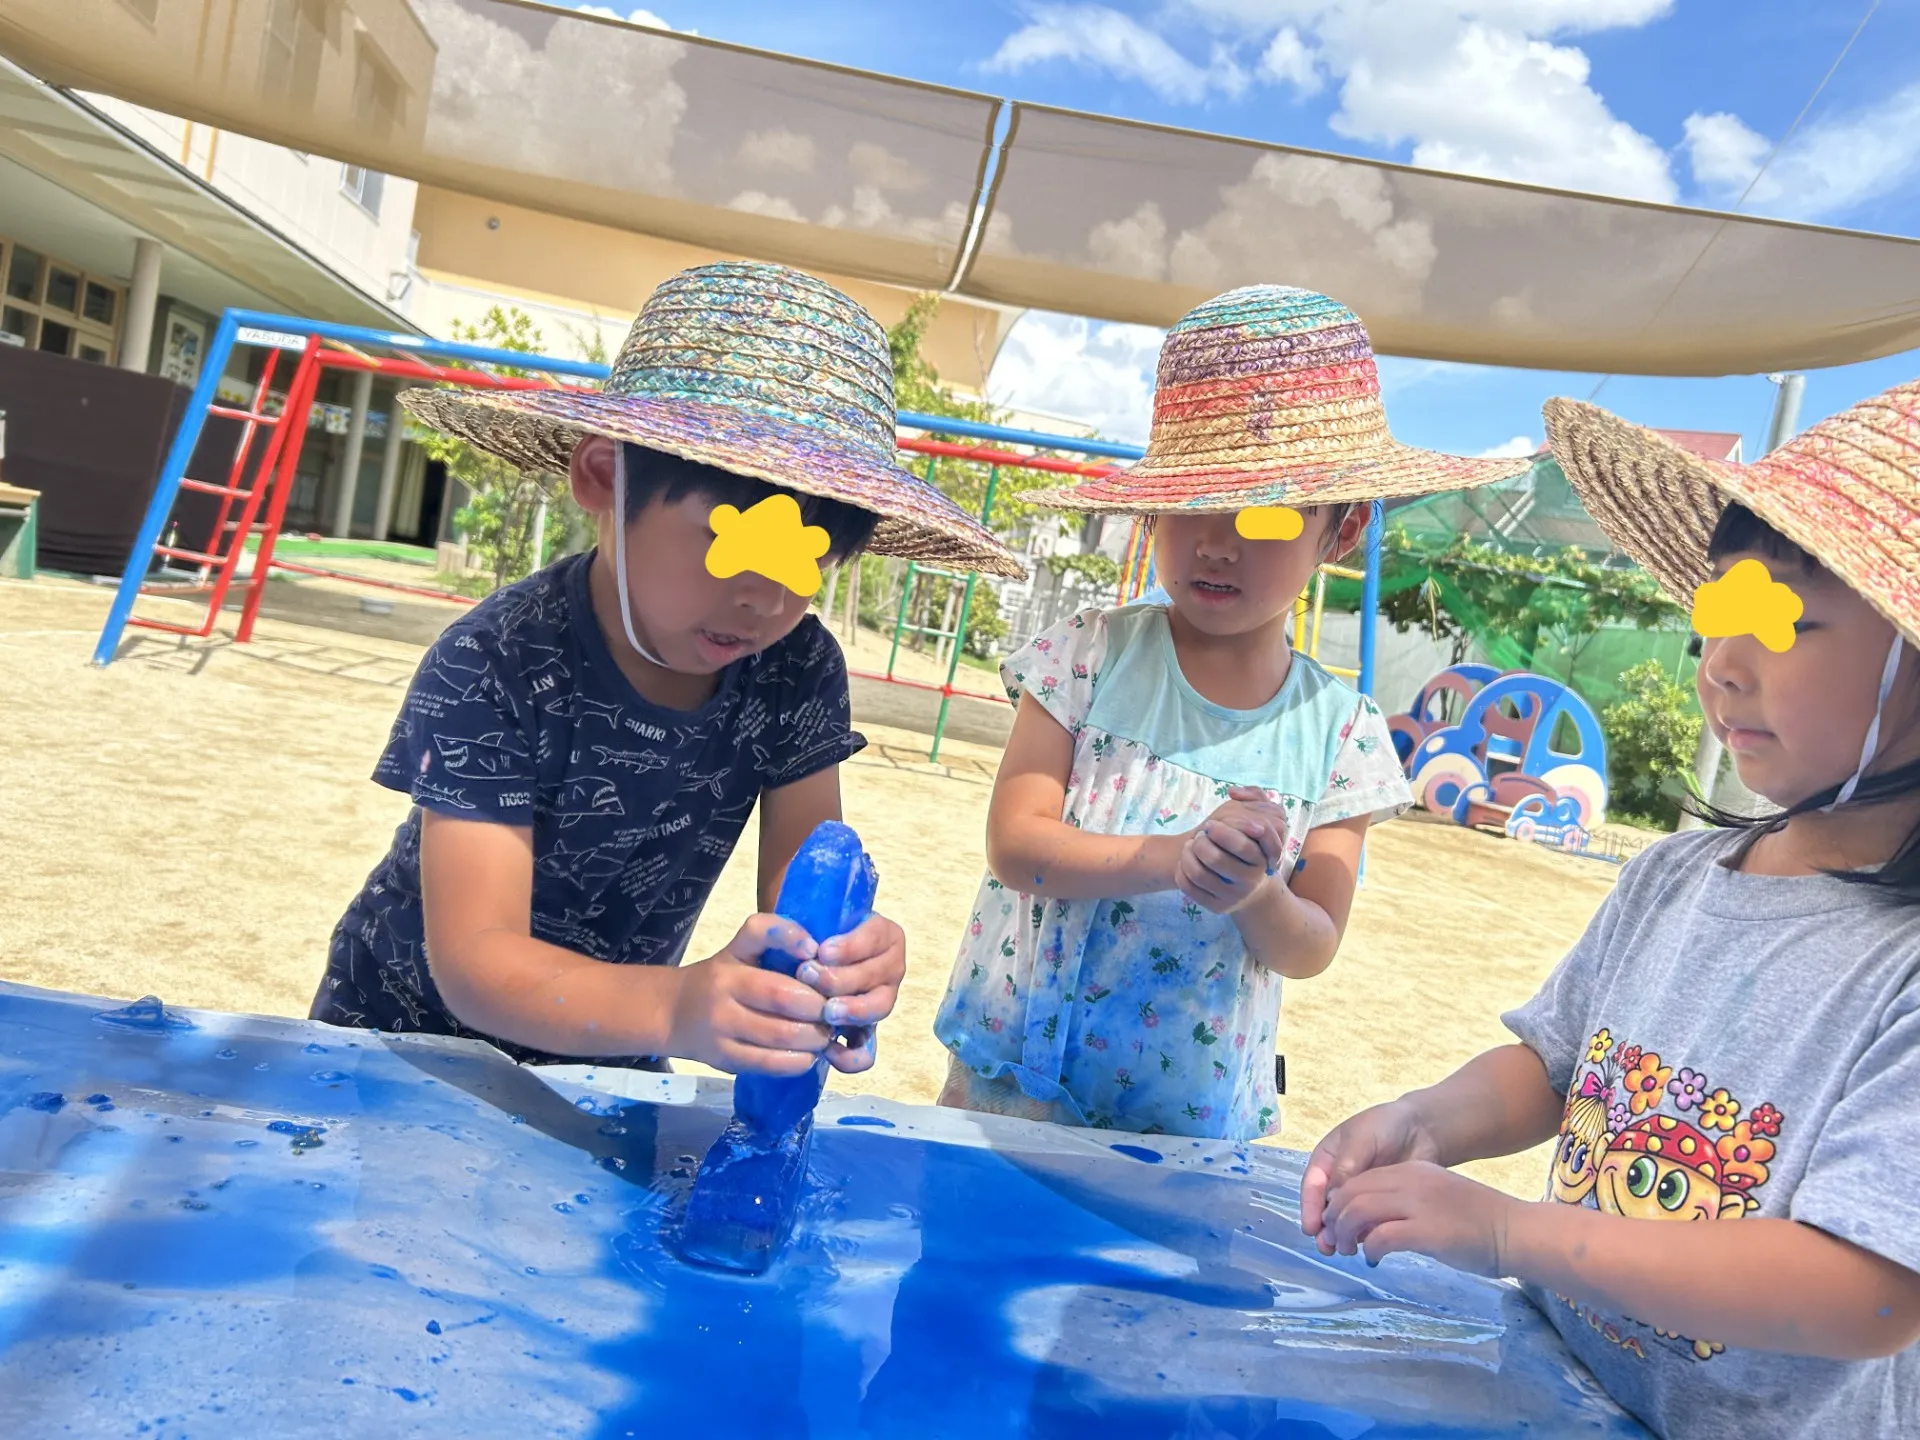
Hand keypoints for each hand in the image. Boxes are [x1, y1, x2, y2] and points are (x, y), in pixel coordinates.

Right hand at [666, 915, 832, 1075]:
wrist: (675, 1013)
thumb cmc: (723, 976)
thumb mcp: (741, 948)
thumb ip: (774, 938)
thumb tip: (817, 949)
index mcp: (731, 964)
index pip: (765, 943)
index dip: (802, 957)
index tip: (821, 962)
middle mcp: (723, 994)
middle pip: (784, 999)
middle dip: (819, 1006)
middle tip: (836, 1009)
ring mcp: (722, 1031)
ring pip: (780, 1036)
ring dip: (815, 1037)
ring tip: (826, 1033)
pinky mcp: (725, 1060)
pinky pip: (770, 1065)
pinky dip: (798, 1061)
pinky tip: (809, 1054)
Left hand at [795, 911, 905, 1074]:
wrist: (805, 955)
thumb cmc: (812, 933)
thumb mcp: (817, 921)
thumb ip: (815, 926)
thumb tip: (808, 949)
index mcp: (884, 935)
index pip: (874, 938)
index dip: (850, 947)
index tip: (823, 951)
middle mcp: (889, 967)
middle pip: (874, 975)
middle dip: (841, 978)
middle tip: (808, 975)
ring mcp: (880, 1001)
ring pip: (878, 1008)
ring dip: (853, 1010)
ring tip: (827, 1012)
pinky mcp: (866, 1032)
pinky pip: (867, 1051)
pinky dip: (851, 1055)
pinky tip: (829, 1049)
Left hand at [1175, 789, 1285, 913]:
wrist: (1252, 887)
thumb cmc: (1253, 846)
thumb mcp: (1264, 819)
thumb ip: (1255, 796)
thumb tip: (1233, 792)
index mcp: (1262, 860)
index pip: (1240, 844)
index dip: (1219, 831)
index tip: (1209, 825)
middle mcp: (1250, 881)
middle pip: (1215, 859)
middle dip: (1200, 842)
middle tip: (1198, 836)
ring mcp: (1233, 897)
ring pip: (1199, 874)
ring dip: (1187, 855)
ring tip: (1189, 847)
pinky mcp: (1218, 908)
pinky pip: (1190, 889)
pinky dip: (1181, 872)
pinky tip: (1185, 863)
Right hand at [1300, 1097, 1441, 1243]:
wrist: (1423, 1129)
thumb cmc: (1385, 1126)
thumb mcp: (1361, 1139)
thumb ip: (1346, 1168)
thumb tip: (1333, 1200)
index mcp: (1327, 1160)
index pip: (1312, 1186)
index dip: (1309, 1207)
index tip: (1311, 1228)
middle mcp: (1339, 1180)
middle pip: (1326, 1207)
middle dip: (1325, 1228)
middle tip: (1328, 1247)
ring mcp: (1360, 1195)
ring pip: (1346, 1219)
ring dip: (1343, 1236)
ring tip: (1346, 1251)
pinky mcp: (1379, 1205)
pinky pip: (1369, 1222)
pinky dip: (1366, 1235)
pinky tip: (1369, 1246)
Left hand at [1317, 1161, 1519, 1276]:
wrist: (1515, 1231)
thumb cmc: (1479, 1221)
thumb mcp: (1436, 1197)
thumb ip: (1405, 1203)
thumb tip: (1372, 1224)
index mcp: (1413, 1171)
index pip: (1360, 1178)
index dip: (1340, 1200)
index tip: (1337, 1222)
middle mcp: (1411, 1181)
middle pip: (1353, 1192)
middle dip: (1335, 1216)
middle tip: (1334, 1239)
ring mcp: (1419, 1204)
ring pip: (1359, 1211)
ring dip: (1346, 1233)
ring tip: (1348, 1250)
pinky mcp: (1427, 1231)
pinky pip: (1381, 1236)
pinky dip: (1370, 1249)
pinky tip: (1374, 1259)